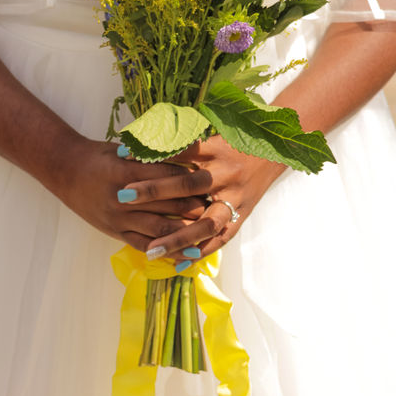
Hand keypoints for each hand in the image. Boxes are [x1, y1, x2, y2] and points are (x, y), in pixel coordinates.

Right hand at [56, 136, 208, 251]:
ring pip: (158, 228)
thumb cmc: (100, 155)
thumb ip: (153, 154)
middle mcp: (124, 196)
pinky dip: (165, 251)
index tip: (212, 181)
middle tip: (218, 207)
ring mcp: (119, 217)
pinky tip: (183, 254)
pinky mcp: (114, 231)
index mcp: (127, 170)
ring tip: (208, 233)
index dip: (191, 180)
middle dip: (194, 207)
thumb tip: (188, 154)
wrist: (65, 170)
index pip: (167, 177)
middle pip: (167, 204)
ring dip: (185, 232)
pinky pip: (143, 245)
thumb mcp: (125, 148)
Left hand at [120, 135, 285, 262]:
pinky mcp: (241, 215)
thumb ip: (182, 138)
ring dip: (177, 237)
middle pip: (187, 183)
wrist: (273, 152)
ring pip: (206, 222)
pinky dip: (200, 252)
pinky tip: (179, 263)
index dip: (152, 150)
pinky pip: (221, 239)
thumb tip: (144, 137)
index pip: (178, 149)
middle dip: (155, 191)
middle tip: (123, 196)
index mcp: (216, 149)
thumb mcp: (211, 133)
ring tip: (150, 250)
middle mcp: (225, 173)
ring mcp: (235, 197)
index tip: (122, 153)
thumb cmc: (235, 141)